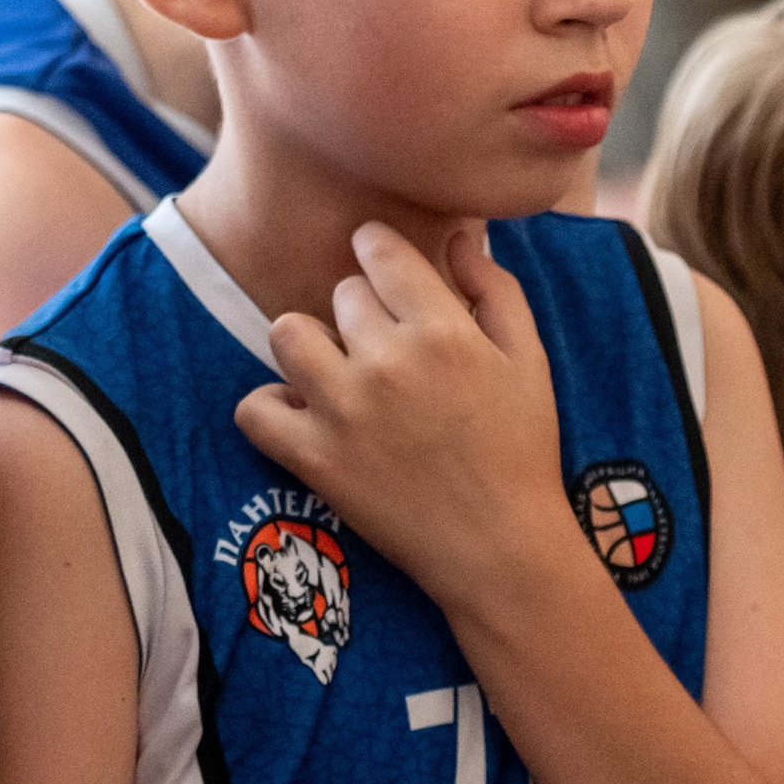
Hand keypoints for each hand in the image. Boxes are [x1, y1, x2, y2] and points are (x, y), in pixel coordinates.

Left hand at [235, 221, 570, 622]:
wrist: (500, 547)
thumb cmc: (521, 450)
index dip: (375, 247)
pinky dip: (269, 408)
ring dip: (307, 345)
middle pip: (341, 294)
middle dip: (359, 311)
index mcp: (443, 329)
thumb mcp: (529, 359)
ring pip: (286, 333)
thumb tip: (459, 236)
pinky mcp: (315, 460)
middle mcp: (388, 361)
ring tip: (332, 371)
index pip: (379, 250)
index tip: (376, 262)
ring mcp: (345, 410)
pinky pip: (254, 409)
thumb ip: (496, 288)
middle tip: (380, 346)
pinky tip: (302, 416)